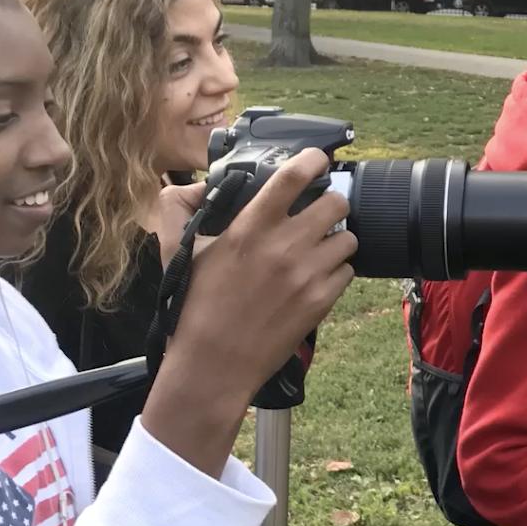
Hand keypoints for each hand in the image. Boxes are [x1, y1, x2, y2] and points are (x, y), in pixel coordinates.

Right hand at [143, 149, 355, 473]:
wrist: (213, 365)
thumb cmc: (193, 308)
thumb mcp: (178, 251)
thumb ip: (180, 207)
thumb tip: (199, 184)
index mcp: (250, 227)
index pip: (294, 176)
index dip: (314, 160)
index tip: (317, 160)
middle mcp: (285, 246)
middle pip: (337, 203)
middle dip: (331, 204)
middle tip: (320, 214)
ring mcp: (307, 275)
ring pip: (349, 239)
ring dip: (337, 240)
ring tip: (318, 250)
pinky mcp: (321, 302)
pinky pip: (348, 272)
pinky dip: (337, 272)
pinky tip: (316, 279)